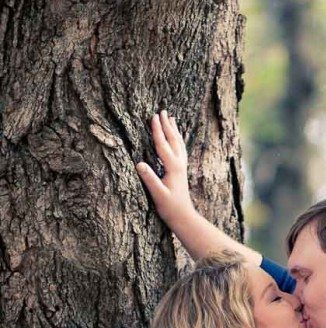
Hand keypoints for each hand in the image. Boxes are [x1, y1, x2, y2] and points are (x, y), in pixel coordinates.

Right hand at [136, 111, 192, 226]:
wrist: (184, 217)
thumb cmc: (170, 208)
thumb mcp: (158, 194)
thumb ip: (149, 179)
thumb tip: (139, 164)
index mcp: (172, 167)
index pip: (163, 144)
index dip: (157, 130)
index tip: (153, 116)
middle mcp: (179, 164)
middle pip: (173, 140)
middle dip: (167, 125)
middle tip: (162, 110)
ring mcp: (182, 167)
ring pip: (179, 143)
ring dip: (174, 130)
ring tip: (172, 118)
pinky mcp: (182, 171)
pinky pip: (181, 150)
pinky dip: (178, 141)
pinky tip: (177, 138)